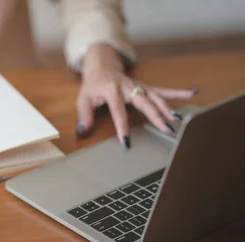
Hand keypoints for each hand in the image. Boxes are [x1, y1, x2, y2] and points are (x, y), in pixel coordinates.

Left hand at [76, 44, 196, 147]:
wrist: (101, 66)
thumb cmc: (92, 85)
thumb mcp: (83, 99)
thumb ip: (84, 115)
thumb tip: (83, 131)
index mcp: (111, 91)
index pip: (118, 111)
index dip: (122, 126)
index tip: (127, 141)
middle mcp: (128, 87)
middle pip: (144, 102)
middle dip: (155, 115)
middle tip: (165, 128)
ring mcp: (138, 86)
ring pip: (156, 96)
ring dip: (167, 108)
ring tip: (177, 120)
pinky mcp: (145, 87)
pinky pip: (162, 90)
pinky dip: (178, 92)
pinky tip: (193, 93)